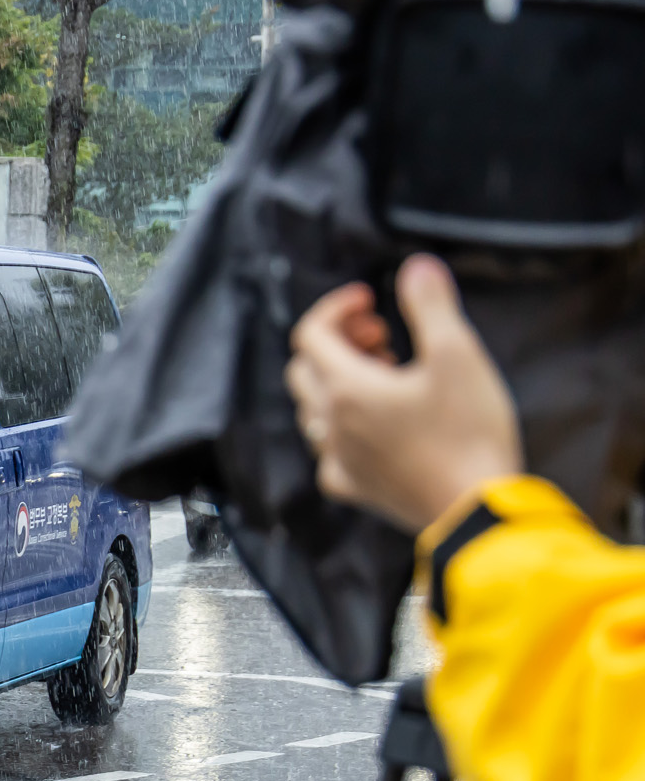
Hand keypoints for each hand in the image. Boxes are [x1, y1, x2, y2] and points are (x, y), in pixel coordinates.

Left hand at [286, 254, 522, 532]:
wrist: (477, 512)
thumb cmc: (468, 434)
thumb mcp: (457, 355)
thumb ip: (429, 305)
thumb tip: (415, 268)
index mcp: (344, 389)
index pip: (310, 334)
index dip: (336, 308)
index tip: (369, 300)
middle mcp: (329, 426)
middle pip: (304, 369)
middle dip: (337, 341)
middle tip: (382, 336)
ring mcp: (337, 461)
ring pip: (313, 410)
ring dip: (339, 382)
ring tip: (388, 374)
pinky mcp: (355, 489)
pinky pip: (330, 451)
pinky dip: (344, 427)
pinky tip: (378, 425)